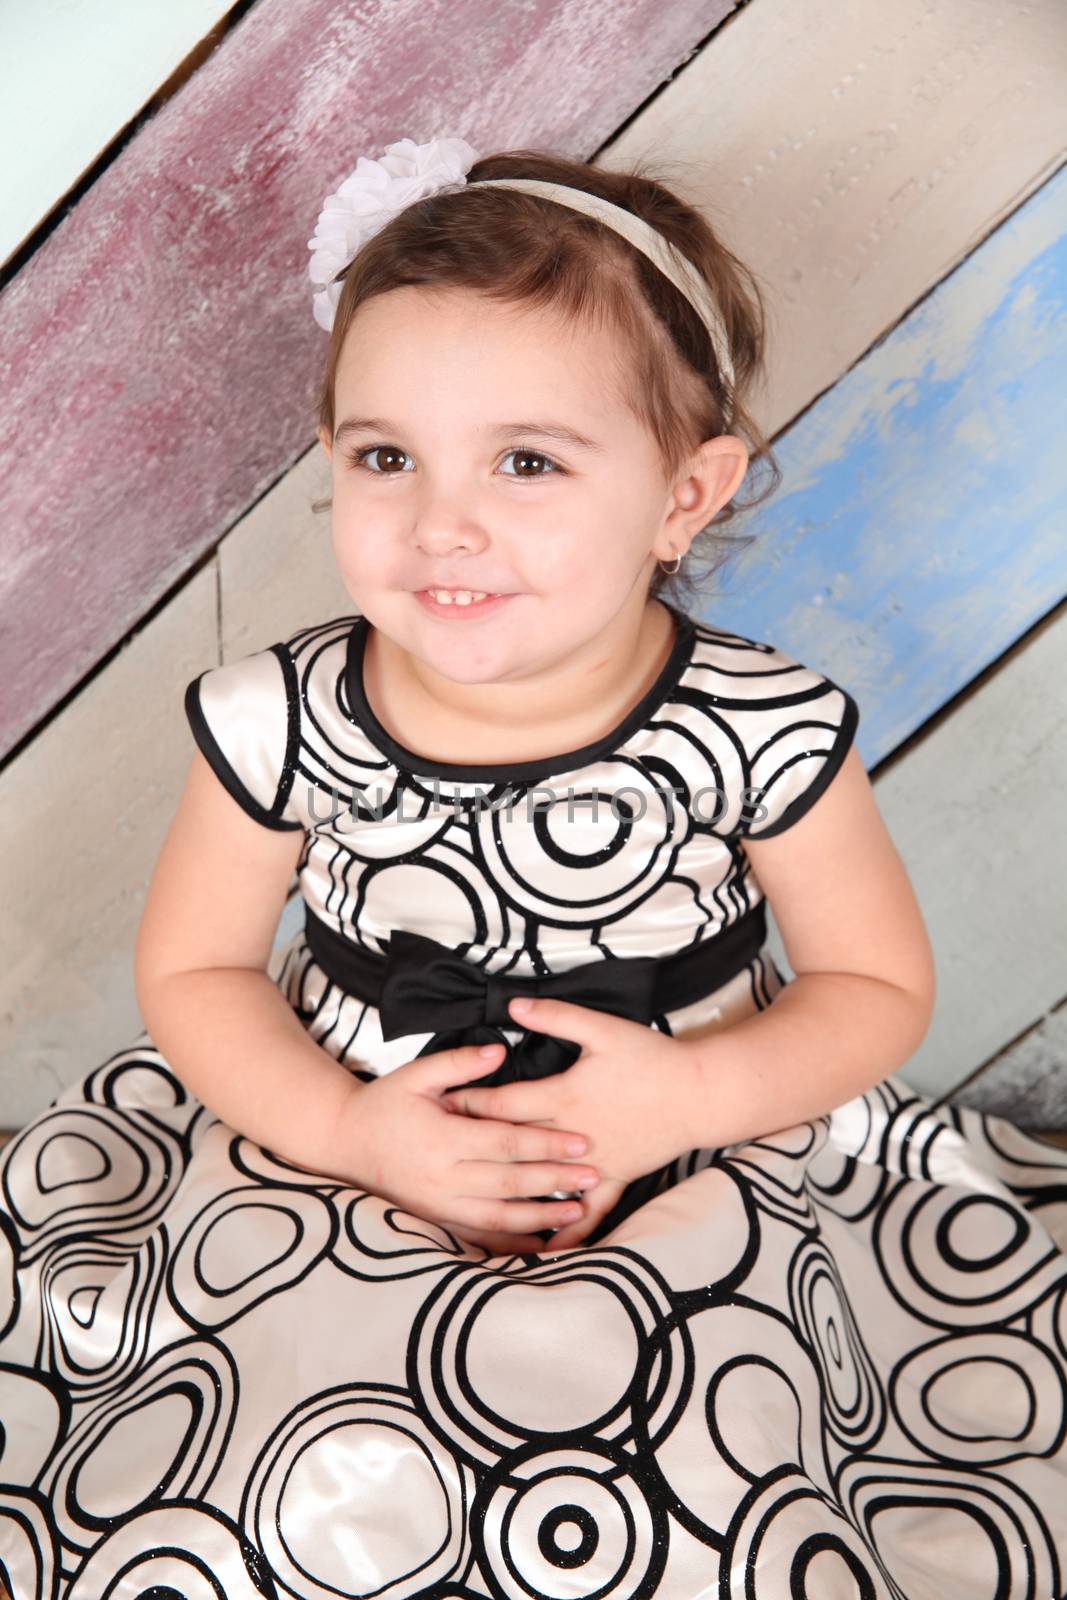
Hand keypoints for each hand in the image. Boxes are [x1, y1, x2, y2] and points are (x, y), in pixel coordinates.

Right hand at [330, 1042, 601, 1255]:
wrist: (343, 1142)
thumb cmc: (384, 1104)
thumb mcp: (415, 1075)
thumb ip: (459, 1063)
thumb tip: (500, 1051)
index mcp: (442, 1137)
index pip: (505, 1141)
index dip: (545, 1143)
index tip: (582, 1140)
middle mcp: (442, 1176)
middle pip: (509, 1181)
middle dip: (555, 1179)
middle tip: (594, 1174)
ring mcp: (438, 1205)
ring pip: (499, 1216)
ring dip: (541, 1216)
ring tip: (579, 1209)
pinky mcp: (435, 1221)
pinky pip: (479, 1238)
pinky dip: (512, 1244)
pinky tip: (543, 1244)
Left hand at [445, 997, 700, 1247]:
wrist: (698, 1093)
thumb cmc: (651, 1058)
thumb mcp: (602, 1029)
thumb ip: (555, 1016)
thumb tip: (513, 1005)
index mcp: (564, 1096)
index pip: (503, 1102)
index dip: (469, 1104)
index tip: (439, 1106)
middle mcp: (572, 1134)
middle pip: (513, 1143)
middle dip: (477, 1146)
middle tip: (438, 1151)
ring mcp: (593, 1161)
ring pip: (544, 1181)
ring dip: (511, 1189)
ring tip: (475, 1199)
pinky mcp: (615, 1177)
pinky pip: (588, 1212)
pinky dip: (567, 1231)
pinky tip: (544, 1248)